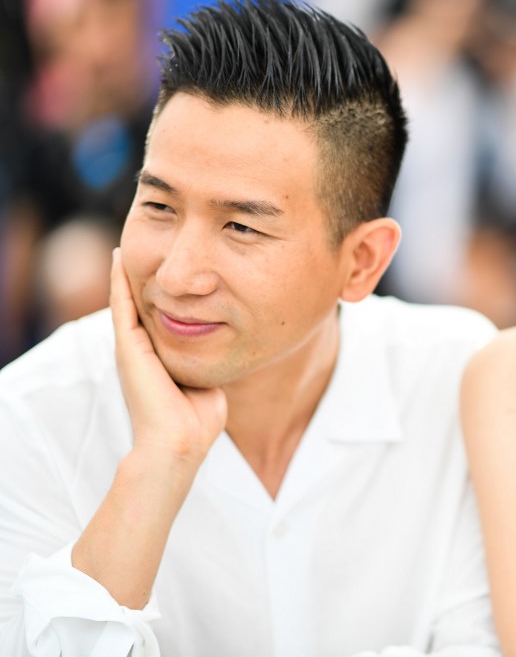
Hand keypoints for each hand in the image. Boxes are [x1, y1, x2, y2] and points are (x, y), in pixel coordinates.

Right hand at [110, 248, 226, 468]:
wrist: (179, 441)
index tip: (167, 273)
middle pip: (141, 306)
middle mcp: (142, 351)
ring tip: (125, 245)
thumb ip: (210, 366)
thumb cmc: (197, 421)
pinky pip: (121, 306)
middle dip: (142, 279)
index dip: (163, 295)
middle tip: (143, 247)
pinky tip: (119, 258)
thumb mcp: (207, 383)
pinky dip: (119, 281)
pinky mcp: (127, 347)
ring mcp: (132, 348)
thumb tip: (223, 352)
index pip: (160, 318)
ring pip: (126, 301)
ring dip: (125, 273)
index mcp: (160, 359)